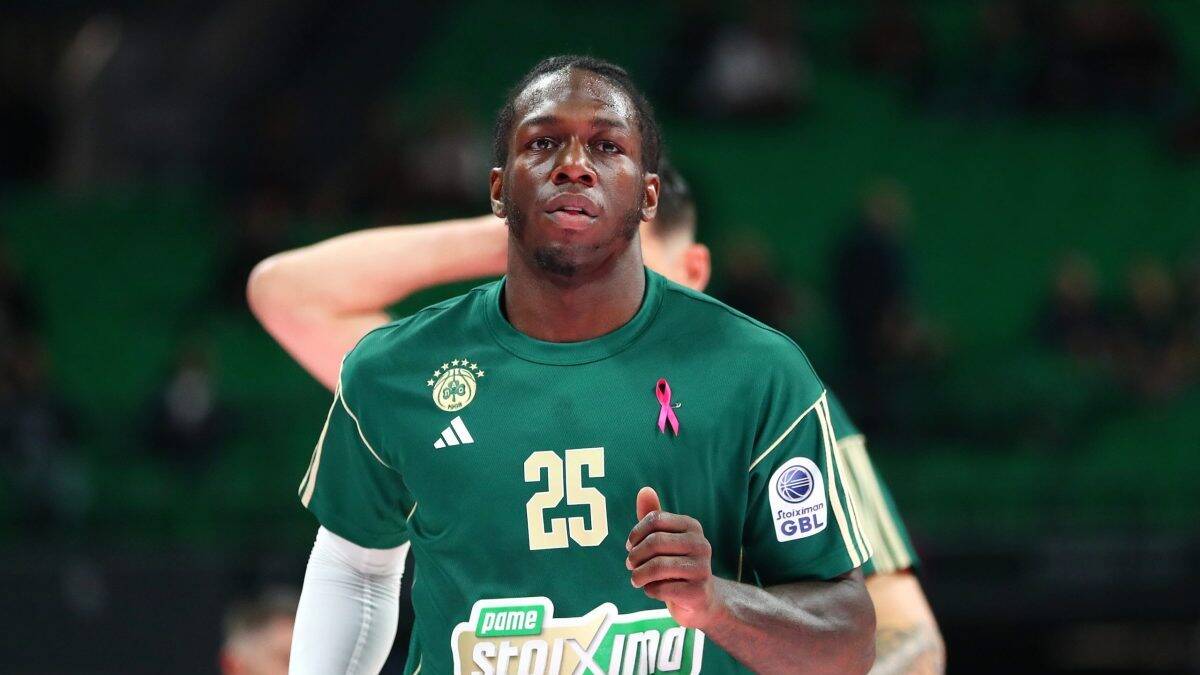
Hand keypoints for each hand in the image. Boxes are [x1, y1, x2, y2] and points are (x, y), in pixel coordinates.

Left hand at [625, 487, 721, 628]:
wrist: (701, 600)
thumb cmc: (677, 564)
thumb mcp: (665, 539)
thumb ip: (653, 516)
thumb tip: (644, 490)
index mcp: (692, 526)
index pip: (656, 519)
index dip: (636, 533)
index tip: (629, 546)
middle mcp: (701, 544)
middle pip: (655, 542)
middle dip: (635, 555)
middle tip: (629, 565)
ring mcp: (702, 568)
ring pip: (657, 566)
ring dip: (639, 575)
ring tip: (635, 579)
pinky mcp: (698, 592)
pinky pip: (662, 588)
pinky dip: (650, 590)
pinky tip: (651, 589)